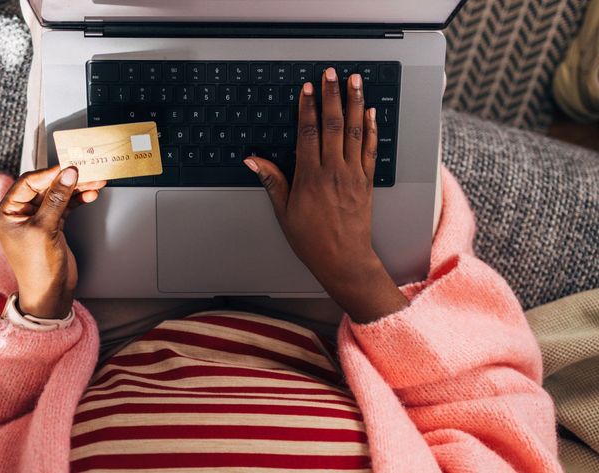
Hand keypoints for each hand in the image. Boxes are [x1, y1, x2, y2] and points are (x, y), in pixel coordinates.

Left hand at [0, 167, 105, 318]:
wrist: (49, 295)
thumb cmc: (37, 268)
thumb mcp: (44, 229)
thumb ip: (56, 199)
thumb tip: (67, 174)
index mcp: (7, 212)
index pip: (28, 183)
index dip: (49, 173)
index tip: (69, 167)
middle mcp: (20, 213)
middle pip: (45, 186)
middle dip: (67, 179)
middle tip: (86, 171)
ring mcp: (37, 219)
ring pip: (58, 195)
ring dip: (76, 188)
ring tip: (95, 181)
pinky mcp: (52, 225)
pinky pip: (65, 206)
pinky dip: (78, 200)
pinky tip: (90, 195)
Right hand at [244, 69, 408, 322]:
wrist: (344, 260)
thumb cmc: (312, 240)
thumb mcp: (284, 212)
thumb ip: (272, 180)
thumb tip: (254, 160)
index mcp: (310, 177)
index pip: (308, 133)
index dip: (308, 107)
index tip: (308, 88)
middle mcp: (334, 171)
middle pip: (333, 124)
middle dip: (332, 95)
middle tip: (331, 73)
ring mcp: (353, 174)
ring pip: (355, 131)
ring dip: (355, 103)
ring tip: (355, 81)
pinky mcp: (367, 181)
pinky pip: (370, 148)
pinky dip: (371, 128)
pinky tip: (370, 112)